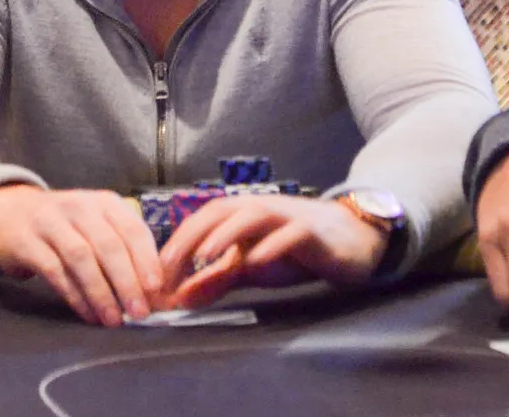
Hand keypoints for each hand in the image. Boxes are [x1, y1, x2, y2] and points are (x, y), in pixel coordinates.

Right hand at [0, 185, 161, 326]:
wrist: (10, 212)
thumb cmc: (66, 227)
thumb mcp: (96, 226)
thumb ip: (122, 250)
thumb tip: (152, 292)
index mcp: (104, 203)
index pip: (132, 228)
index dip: (147, 260)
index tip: (157, 289)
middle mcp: (79, 207)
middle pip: (108, 245)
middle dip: (127, 281)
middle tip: (139, 312)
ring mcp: (50, 222)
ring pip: (81, 258)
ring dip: (100, 292)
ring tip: (113, 319)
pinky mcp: (26, 241)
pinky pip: (54, 271)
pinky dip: (74, 295)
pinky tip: (88, 314)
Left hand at [157, 195, 387, 308]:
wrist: (351, 240)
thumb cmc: (296, 251)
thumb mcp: (251, 268)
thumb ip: (217, 279)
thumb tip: (179, 298)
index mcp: (242, 215)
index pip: (202, 220)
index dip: (178, 241)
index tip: (157, 271)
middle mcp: (260, 209)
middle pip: (220, 210)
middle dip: (193, 234)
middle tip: (169, 263)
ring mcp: (287, 217)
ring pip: (253, 214)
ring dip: (227, 233)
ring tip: (206, 255)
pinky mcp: (312, 232)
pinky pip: (290, 234)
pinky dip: (272, 245)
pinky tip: (256, 262)